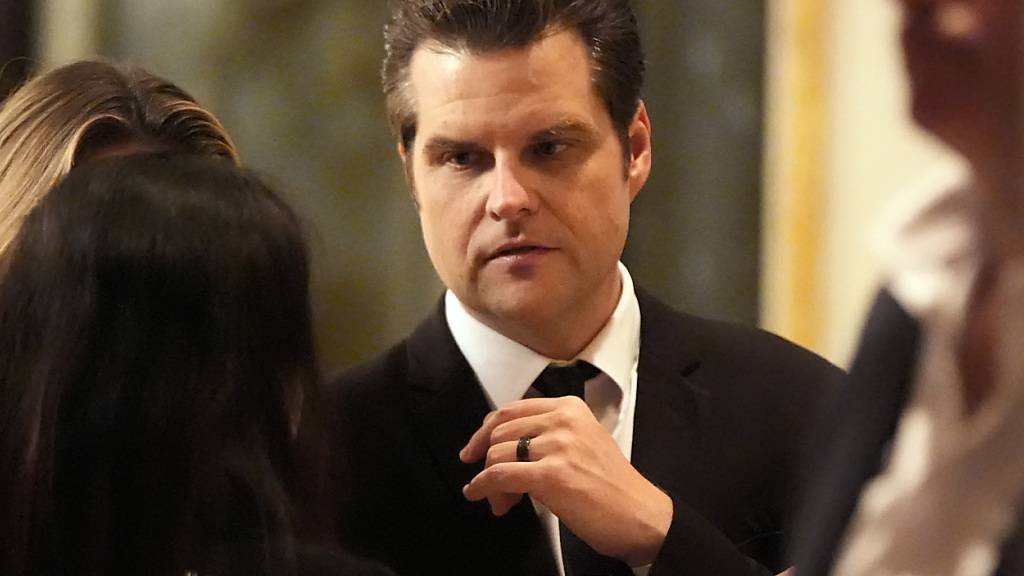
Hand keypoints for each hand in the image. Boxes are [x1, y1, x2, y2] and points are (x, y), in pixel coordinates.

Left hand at [459, 396, 672, 565]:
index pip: (511, 410)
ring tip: (502, 502)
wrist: (639, 515)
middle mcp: (563, 420)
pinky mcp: (551, 475)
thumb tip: (502, 451)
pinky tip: (482, 497)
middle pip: (499, 432)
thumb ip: (547, 436)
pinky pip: (499, 476)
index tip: (474, 448)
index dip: (485, 431)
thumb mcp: (582, 443)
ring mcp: (558, 446)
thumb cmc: (612, 487)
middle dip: (487, 460)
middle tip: (492, 485)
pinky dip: (483, 487)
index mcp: (570, 408)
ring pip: (496, 454)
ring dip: (490, 482)